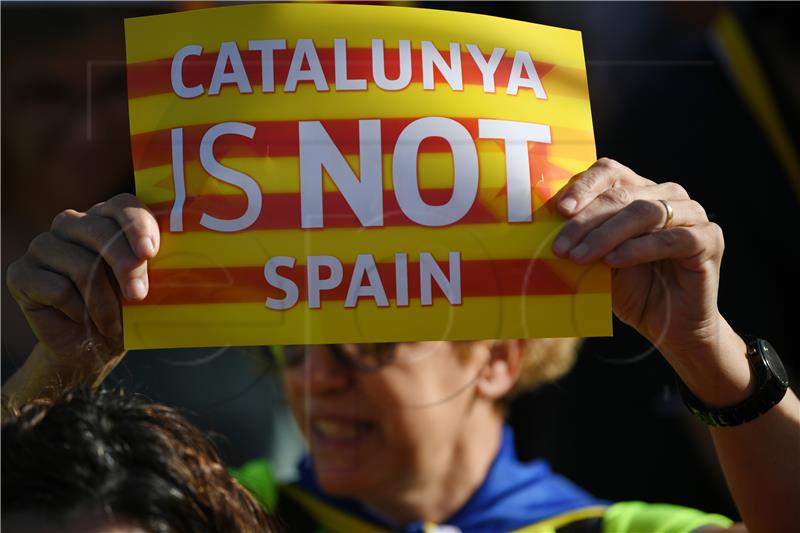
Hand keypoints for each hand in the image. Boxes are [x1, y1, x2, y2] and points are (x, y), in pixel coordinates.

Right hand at [6, 193, 158, 376]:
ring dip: (102, 301)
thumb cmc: (127, 310)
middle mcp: (72, 223)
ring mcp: (44, 245)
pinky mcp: (22, 272)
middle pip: (101, 232)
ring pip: (80, 264)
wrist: (92, 346)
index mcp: (107, 217)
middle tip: (139, 296)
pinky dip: (75, 310)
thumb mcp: (150, 285)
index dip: (137, 226)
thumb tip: (188, 257)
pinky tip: (80, 318)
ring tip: (113, 322)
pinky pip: (54, 287)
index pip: (123, 205)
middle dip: (126, 267)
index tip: (150, 252)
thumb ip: (156, 264)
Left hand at [552, 158, 724, 356]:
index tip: (559, 210)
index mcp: (640, 191)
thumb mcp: (599, 261)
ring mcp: (693, 215)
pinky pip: (671, 238)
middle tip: (560, 247)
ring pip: (645, 212)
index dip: (583, 186)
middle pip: (622, 194)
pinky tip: (614, 262)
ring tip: (580, 257)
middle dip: (585, 221)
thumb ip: (583, 239)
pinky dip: (639, 249)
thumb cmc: (632, 289)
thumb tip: (545, 228)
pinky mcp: (709, 240)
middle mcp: (668, 195)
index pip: (610, 172)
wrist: (670, 327)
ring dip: (606, 234)